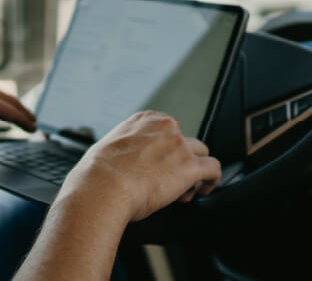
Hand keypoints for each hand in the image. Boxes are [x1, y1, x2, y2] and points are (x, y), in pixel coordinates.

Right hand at [62, 111, 220, 222]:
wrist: (102, 186)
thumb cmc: (98, 175)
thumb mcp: (108, 148)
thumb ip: (124, 149)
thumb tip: (123, 164)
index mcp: (145, 120)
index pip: (169, 130)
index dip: (168, 151)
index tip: (162, 166)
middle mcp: (165, 127)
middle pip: (187, 142)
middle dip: (182, 161)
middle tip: (171, 182)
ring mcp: (180, 145)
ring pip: (202, 154)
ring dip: (196, 172)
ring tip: (184, 190)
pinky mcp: (190, 166)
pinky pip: (213, 168)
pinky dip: (211, 180)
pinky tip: (203, 190)